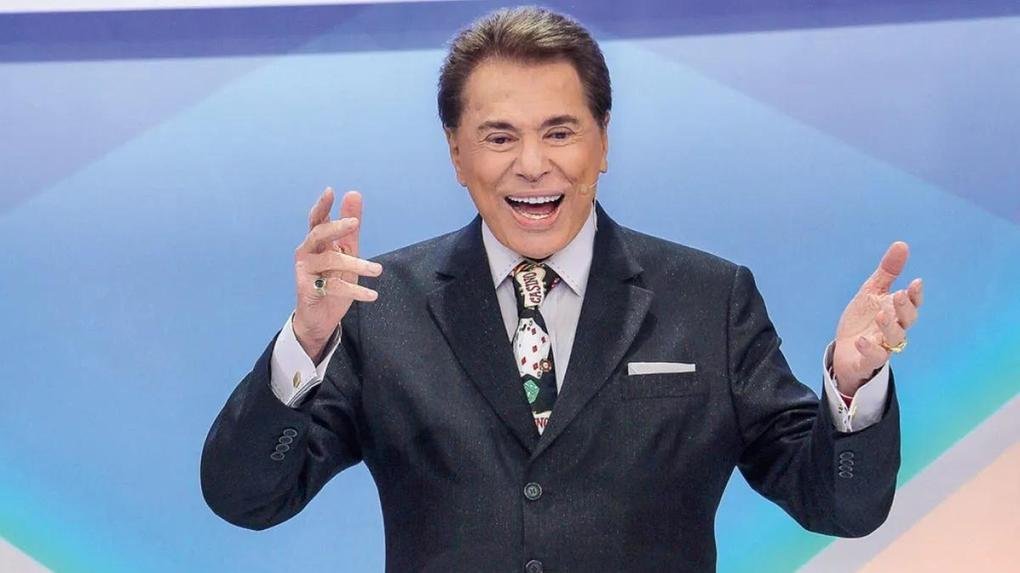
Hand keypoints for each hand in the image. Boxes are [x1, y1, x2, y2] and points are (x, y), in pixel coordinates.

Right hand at [292, 188, 382, 360]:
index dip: (322, 205)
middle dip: (335, 227)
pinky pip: (334, 286)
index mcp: (316, 241)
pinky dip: (355, 291)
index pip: (317, 219)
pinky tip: (372, 295)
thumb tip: (353, 194)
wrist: (320, 317)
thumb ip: (351, 228)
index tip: (330, 191)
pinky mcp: (308, 289)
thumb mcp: (346, 252)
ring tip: (377, 270)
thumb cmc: (332, 280)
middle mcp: (307, 252)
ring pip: (330, 261)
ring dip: (357, 265)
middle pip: (318, 234)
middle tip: (354, 223)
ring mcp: (305, 270)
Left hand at [833, 241, 922, 394]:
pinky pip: (873, 358)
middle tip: (899, 295)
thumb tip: (902, 244)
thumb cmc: (863, 320)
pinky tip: (862, 340)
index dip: (915, 295)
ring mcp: (882, 346)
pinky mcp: (867, 360)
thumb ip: (888, 272)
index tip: (915, 282)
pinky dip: (870, 350)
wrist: (844, 350)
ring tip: (881, 315)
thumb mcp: (872, 292)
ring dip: (890, 327)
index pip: (912, 304)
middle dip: (904, 308)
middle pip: (906, 321)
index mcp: (896, 312)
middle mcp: (893, 329)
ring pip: (894, 340)